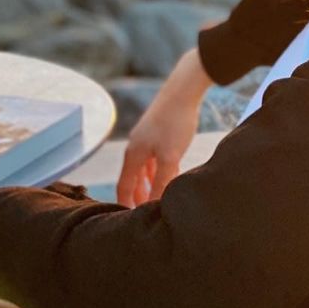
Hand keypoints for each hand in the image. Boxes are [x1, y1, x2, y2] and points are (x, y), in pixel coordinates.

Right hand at [116, 48, 206, 206]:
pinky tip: (169, 170)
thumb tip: (155, 204)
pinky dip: (158, 168)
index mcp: (133, 154)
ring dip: (149, 182)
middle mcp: (135, 145)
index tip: (129, 219)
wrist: (184, 88)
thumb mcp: (170, 157)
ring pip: (144, 166)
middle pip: (133, 177)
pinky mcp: (158, 129)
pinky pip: (154, 155)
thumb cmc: (176, 122)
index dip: (126, 203)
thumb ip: (162, 181)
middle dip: (138, 195)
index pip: (124, 186)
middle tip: (145, 212)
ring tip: (157, 196)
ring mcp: (146, 136)